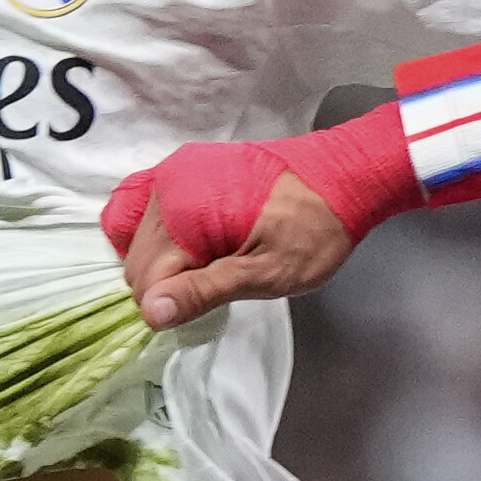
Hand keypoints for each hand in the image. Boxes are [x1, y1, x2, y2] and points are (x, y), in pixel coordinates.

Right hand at [104, 109, 414, 329]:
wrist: (342, 177)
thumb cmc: (313, 229)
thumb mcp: (266, 274)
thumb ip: (204, 292)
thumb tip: (151, 312)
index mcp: (183, 210)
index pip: (145, 279)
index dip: (172, 305)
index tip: (206, 308)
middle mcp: (168, 184)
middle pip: (138, 258)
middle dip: (169, 283)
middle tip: (216, 286)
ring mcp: (173, 171)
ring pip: (138, 236)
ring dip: (165, 260)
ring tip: (208, 266)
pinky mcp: (183, 168)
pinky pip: (141, 203)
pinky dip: (150, 232)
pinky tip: (177, 248)